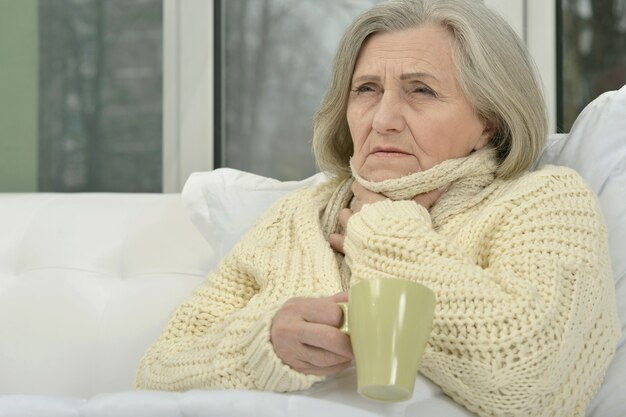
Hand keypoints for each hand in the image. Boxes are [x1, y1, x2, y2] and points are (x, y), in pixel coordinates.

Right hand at [270, 292, 352, 375]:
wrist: (269, 335)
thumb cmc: (295, 317)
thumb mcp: (309, 302)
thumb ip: (333, 302)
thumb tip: (358, 299)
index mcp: (297, 309)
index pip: (331, 313)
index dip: (346, 318)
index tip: (352, 320)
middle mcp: (291, 330)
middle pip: (330, 339)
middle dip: (349, 342)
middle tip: (359, 341)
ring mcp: (292, 352)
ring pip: (328, 359)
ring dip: (345, 356)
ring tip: (350, 349)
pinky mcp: (296, 368)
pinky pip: (324, 371)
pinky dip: (338, 366)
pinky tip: (341, 359)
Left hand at [328, 182, 447, 253]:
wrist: (396, 255)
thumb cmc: (408, 230)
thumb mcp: (419, 211)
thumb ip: (427, 197)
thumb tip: (443, 184)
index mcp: (373, 201)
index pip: (360, 188)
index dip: (361, 188)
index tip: (362, 188)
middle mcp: (359, 213)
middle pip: (353, 204)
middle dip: (359, 205)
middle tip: (367, 209)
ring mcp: (352, 231)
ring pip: (344, 218)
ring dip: (349, 219)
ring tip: (355, 222)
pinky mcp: (349, 248)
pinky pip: (338, 241)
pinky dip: (338, 239)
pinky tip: (336, 238)